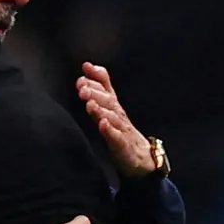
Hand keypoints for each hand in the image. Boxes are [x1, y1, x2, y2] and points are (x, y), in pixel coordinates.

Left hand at [76, 62, 155, 177]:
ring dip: (101, 110)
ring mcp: (122, 130)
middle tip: (82, 87)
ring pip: (112, 118)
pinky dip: (110, 130)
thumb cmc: (121, 130)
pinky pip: (117, 138)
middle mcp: (119, 115)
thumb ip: (100, 87)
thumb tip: (87, 65)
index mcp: (114, 106)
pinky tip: (102, 125)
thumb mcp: (110, 107)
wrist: (142, 157)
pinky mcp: (123, 146)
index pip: (106, 89)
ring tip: (90, 104)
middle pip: (109, 101)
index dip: (96, 79)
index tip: (85, 70)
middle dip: (95, 93)